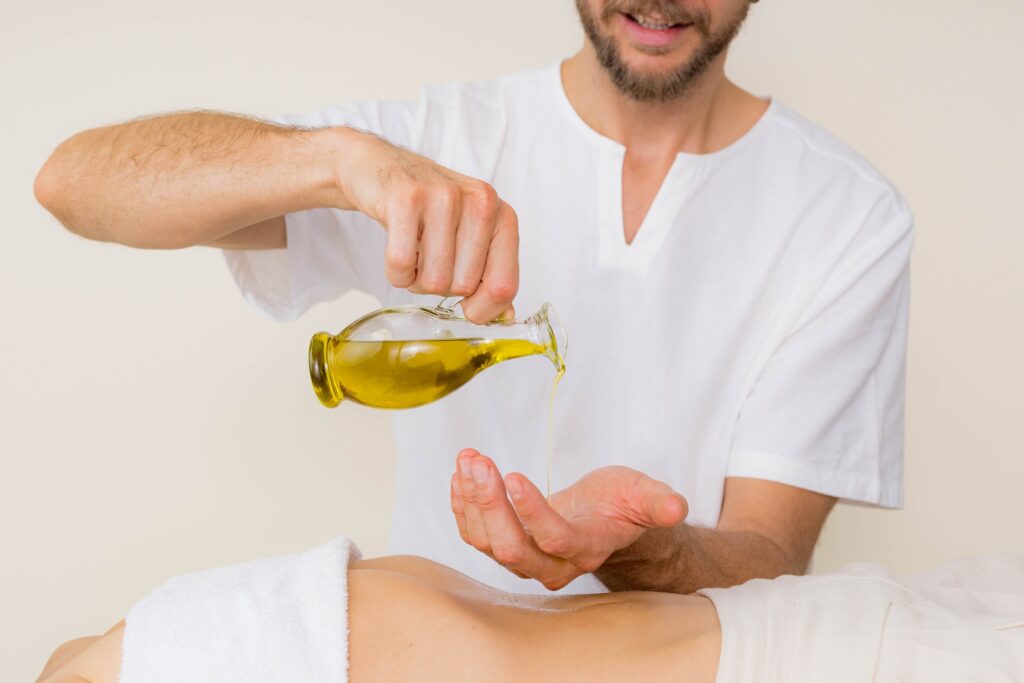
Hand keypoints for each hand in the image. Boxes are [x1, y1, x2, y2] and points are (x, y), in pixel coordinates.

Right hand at [334, 128, 517, 322]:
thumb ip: (491, 275)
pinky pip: (401, 266)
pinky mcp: (407, 198)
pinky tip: (398, 247)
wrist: (382, 168)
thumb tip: (505, 316)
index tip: (468, 307)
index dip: (484, 310)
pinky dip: (396, 272)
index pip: (504, 285)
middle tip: (430, 259)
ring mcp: (444, 197)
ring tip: (414, 251)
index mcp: (502, 216)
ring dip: (417, 279)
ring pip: (434, 281)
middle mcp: (481, 203)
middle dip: (441, 287)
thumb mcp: (470, 237)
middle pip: (464, 287)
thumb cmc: (430, 208)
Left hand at [450, 448, 687, 589]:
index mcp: (587, 549)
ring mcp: (525, 559)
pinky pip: (474, 535)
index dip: (531, 512)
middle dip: (490, 505)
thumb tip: (676, 507)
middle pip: (512, 548)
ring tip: (470, 458)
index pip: (554, 540)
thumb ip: (659, 503)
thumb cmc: (623, 505)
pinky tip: (461, 473)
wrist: (604, 519)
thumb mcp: (647, 496)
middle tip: (481, 462)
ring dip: (472, 499)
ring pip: (487, 542)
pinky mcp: (505, 546)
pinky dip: (463, 505)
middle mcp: (553, 563)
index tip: (513, 475)